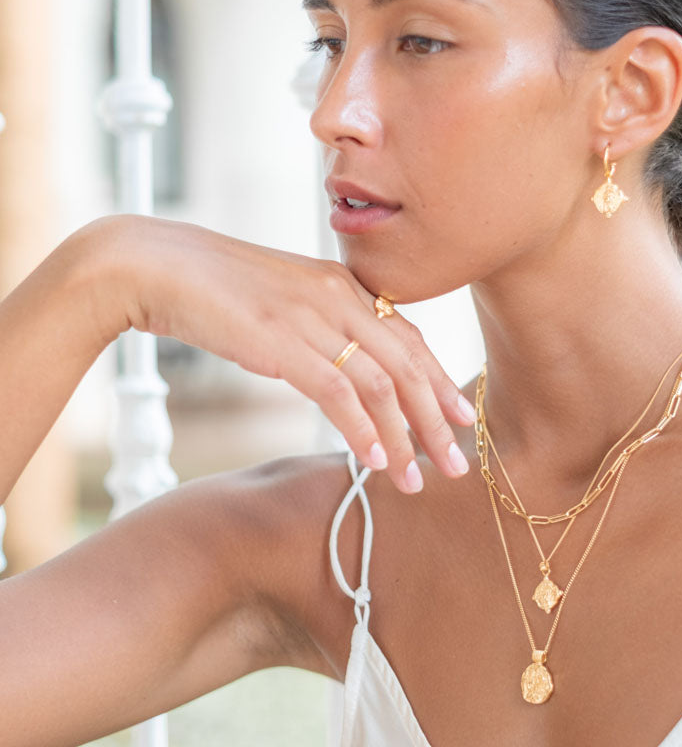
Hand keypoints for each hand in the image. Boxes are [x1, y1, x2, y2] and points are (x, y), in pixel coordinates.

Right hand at [88, 215, 474, 493]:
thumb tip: (346, 368)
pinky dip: (362, 430)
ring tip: (417, 481)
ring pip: (381, 385)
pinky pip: (338, 392)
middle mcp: (339, 298)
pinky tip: (376, 461)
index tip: (461, 416)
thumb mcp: (285, 301)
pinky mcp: (281, 341)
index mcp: (345, 286)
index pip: (409, 339)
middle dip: (437, 420)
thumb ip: (323, 325)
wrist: (156, 265)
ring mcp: (312, 318)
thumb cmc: (217, 290)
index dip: (439, 381)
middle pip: (408, 365)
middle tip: (458, 464)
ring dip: (405, 438)